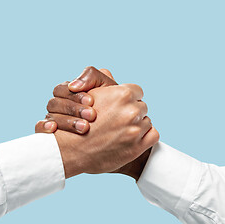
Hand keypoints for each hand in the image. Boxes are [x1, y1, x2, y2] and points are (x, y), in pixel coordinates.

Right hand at [36, 66, 116, 133]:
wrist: (121, 134)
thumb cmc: (117, 108)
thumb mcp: (109, 89)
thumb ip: (93, 77)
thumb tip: (74, 85)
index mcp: (70, 93)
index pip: (63, 89)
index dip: (75, 95)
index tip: (92, 102)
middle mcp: (60, 106)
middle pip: (55, 102)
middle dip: (73, 108)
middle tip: (92, 116)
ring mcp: (55, 120)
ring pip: (50, 115)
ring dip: (66, 120)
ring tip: (85, 128)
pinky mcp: (52, 136)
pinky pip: (39, 128)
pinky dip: (44, 126)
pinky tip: (54, 129)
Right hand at [37, 83, 158, 177]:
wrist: (71, 150)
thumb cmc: (76, 119)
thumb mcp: (85, 92)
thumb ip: (97, 78)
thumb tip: (108, 73)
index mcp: (122, 94)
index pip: (136, 91)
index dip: (127, 98)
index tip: (118, 106)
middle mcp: (131, 111)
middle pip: (142, 106)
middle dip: (132, 112)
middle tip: (117, 120)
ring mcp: (135, 130)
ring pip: (146, 121)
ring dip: (137, 125)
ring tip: (119, 131)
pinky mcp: (138, 147)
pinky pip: (153, 135)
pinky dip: (145, 137)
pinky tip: (130, 139)